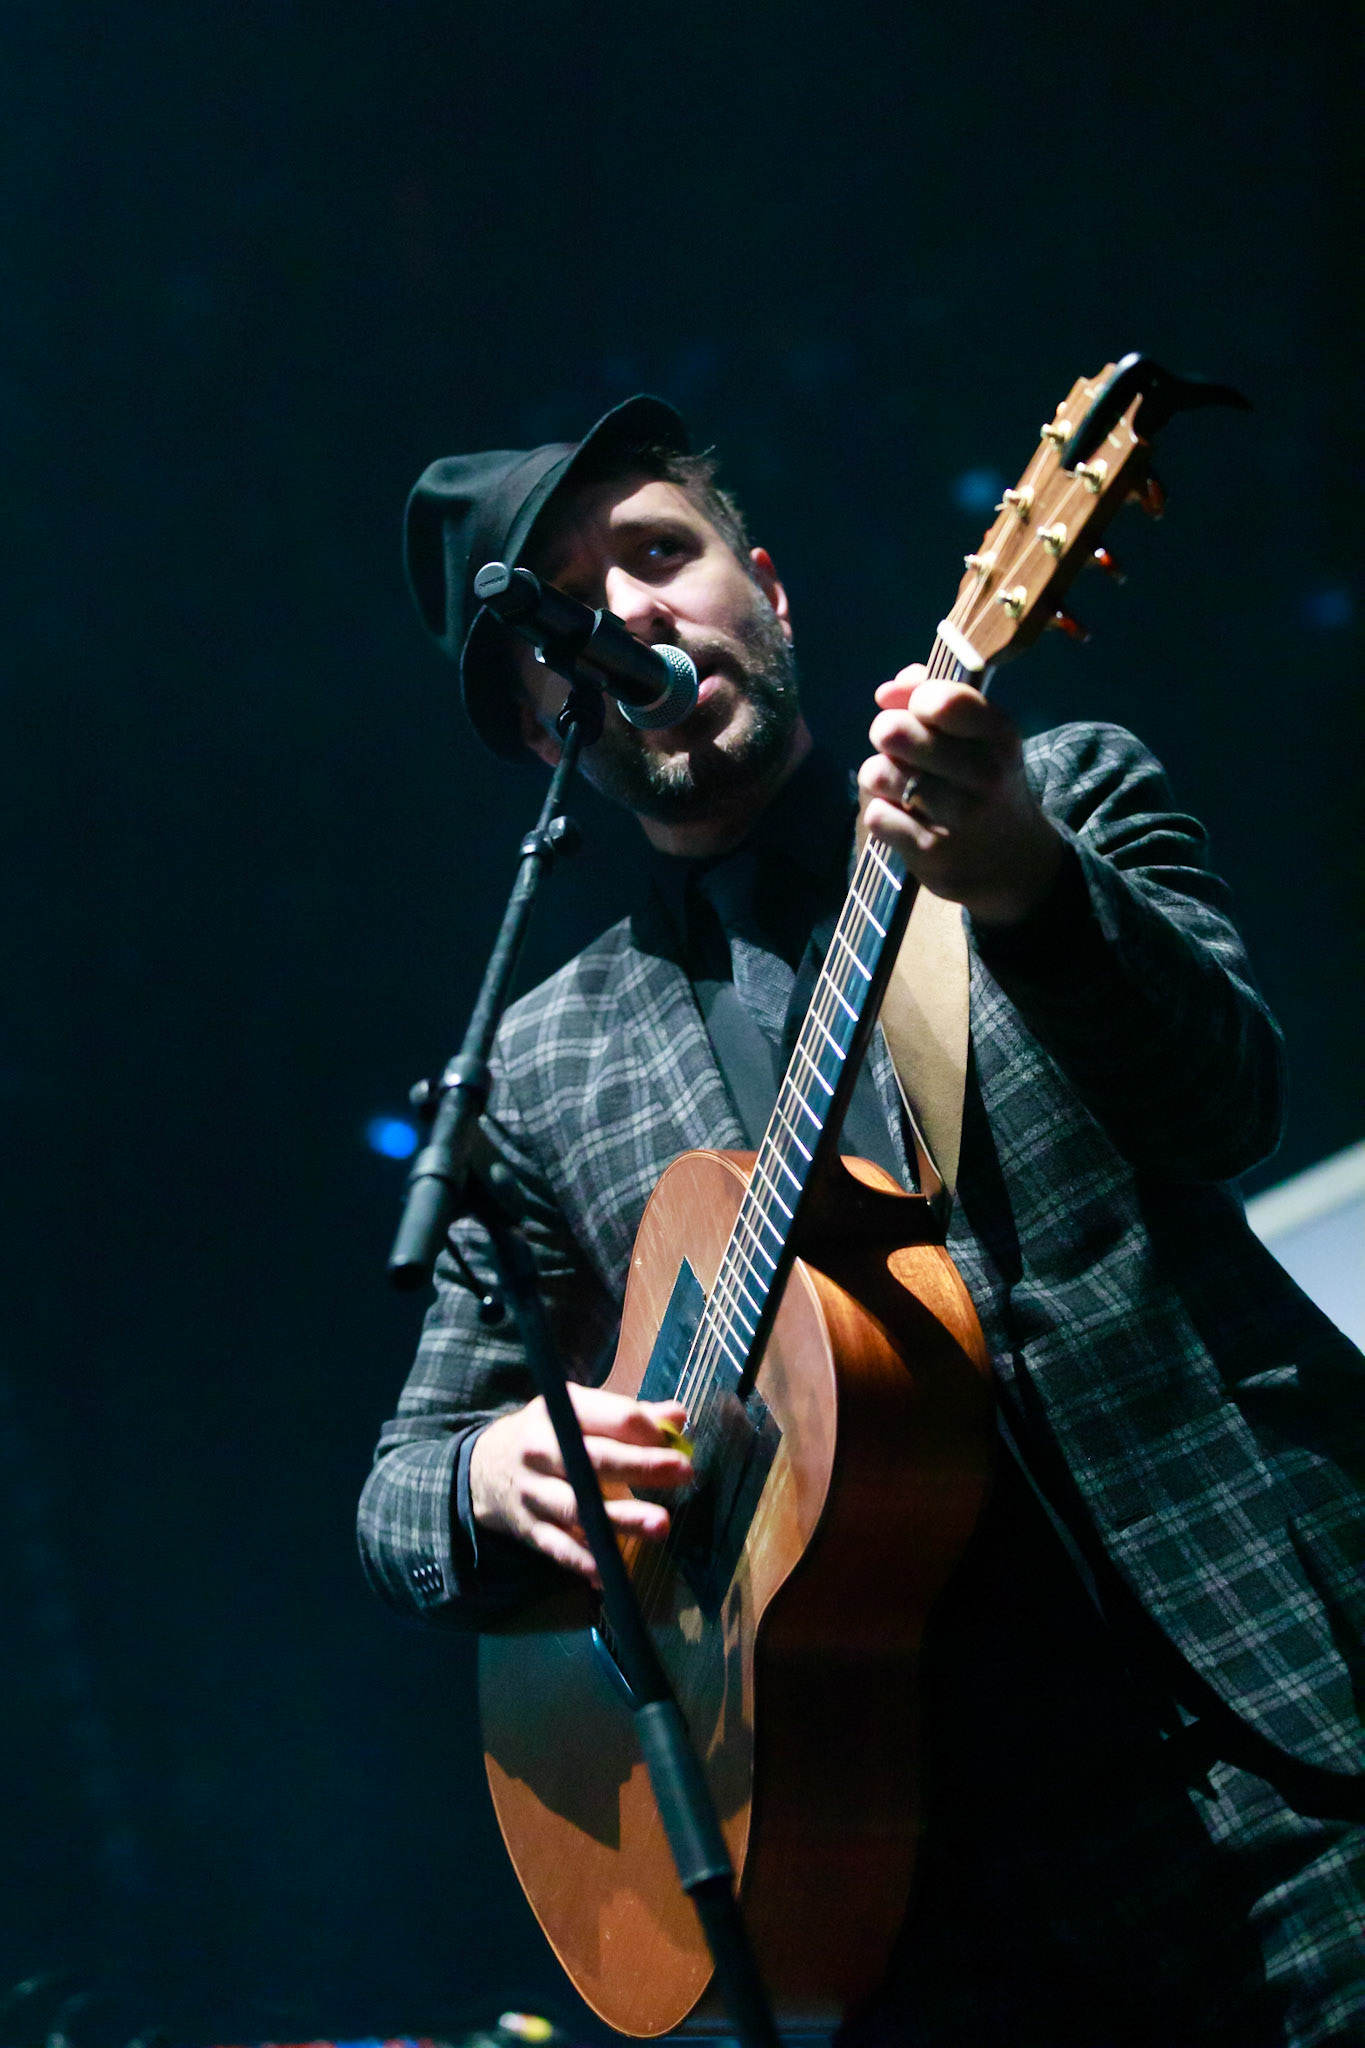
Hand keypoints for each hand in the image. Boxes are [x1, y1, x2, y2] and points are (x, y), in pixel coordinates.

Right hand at [469, 1385, 693, 1580]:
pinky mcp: (530, 1529)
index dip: (646, 1430)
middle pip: (596, 1459)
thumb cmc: (550, 1435)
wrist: (486, 1468)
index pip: (609, 1417)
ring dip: (622, 1518)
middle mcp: (542, 1451)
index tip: (674, 1443)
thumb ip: (629, 1416)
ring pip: (580, 1508)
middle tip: (684, 1473)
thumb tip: (678, 1416)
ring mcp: (534, 1492)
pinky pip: (559, 1548)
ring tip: (661, 1525)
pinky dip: (585, 1561)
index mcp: (560, 1413)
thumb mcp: (579, 1412)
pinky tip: (613, 1572)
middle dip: (642, 1466)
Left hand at [858, 667, 1062, 923]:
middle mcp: (985, 775)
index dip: (916, 699)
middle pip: (894, 732)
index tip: (921, 711)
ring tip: (899, 783)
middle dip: (886, 733)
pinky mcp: (931, 852)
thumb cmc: (983, 782)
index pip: (941, 700)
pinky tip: (903, 818)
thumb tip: (886, 692)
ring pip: (878, 773)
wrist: (1012, 861)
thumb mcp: (979, 735)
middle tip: (896, 744)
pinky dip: (882, 813)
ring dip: (879, 776)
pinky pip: (876, 814)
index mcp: (999, 736)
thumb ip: (932, 695)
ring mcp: (958, 817)